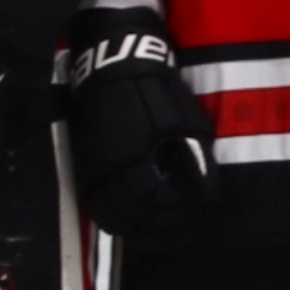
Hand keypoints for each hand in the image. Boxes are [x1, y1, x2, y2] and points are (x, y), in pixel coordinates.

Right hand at [52, 16, 208, 246]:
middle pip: (127, 214)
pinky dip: (106, 207)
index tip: (187, 208)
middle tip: (168, 219)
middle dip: (150, 222)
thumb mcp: (188, 124)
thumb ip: (196, 159)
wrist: (113, 67)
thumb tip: (206, 190)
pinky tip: (122, 207)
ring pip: (105, 208)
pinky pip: (91, 194)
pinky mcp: (83, 160)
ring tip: (143, 221)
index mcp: (139, 163)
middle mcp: (111, 171)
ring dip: (125, 220)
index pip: (155, 204)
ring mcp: (93, 167)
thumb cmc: (157, 93)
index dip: (173, 212)